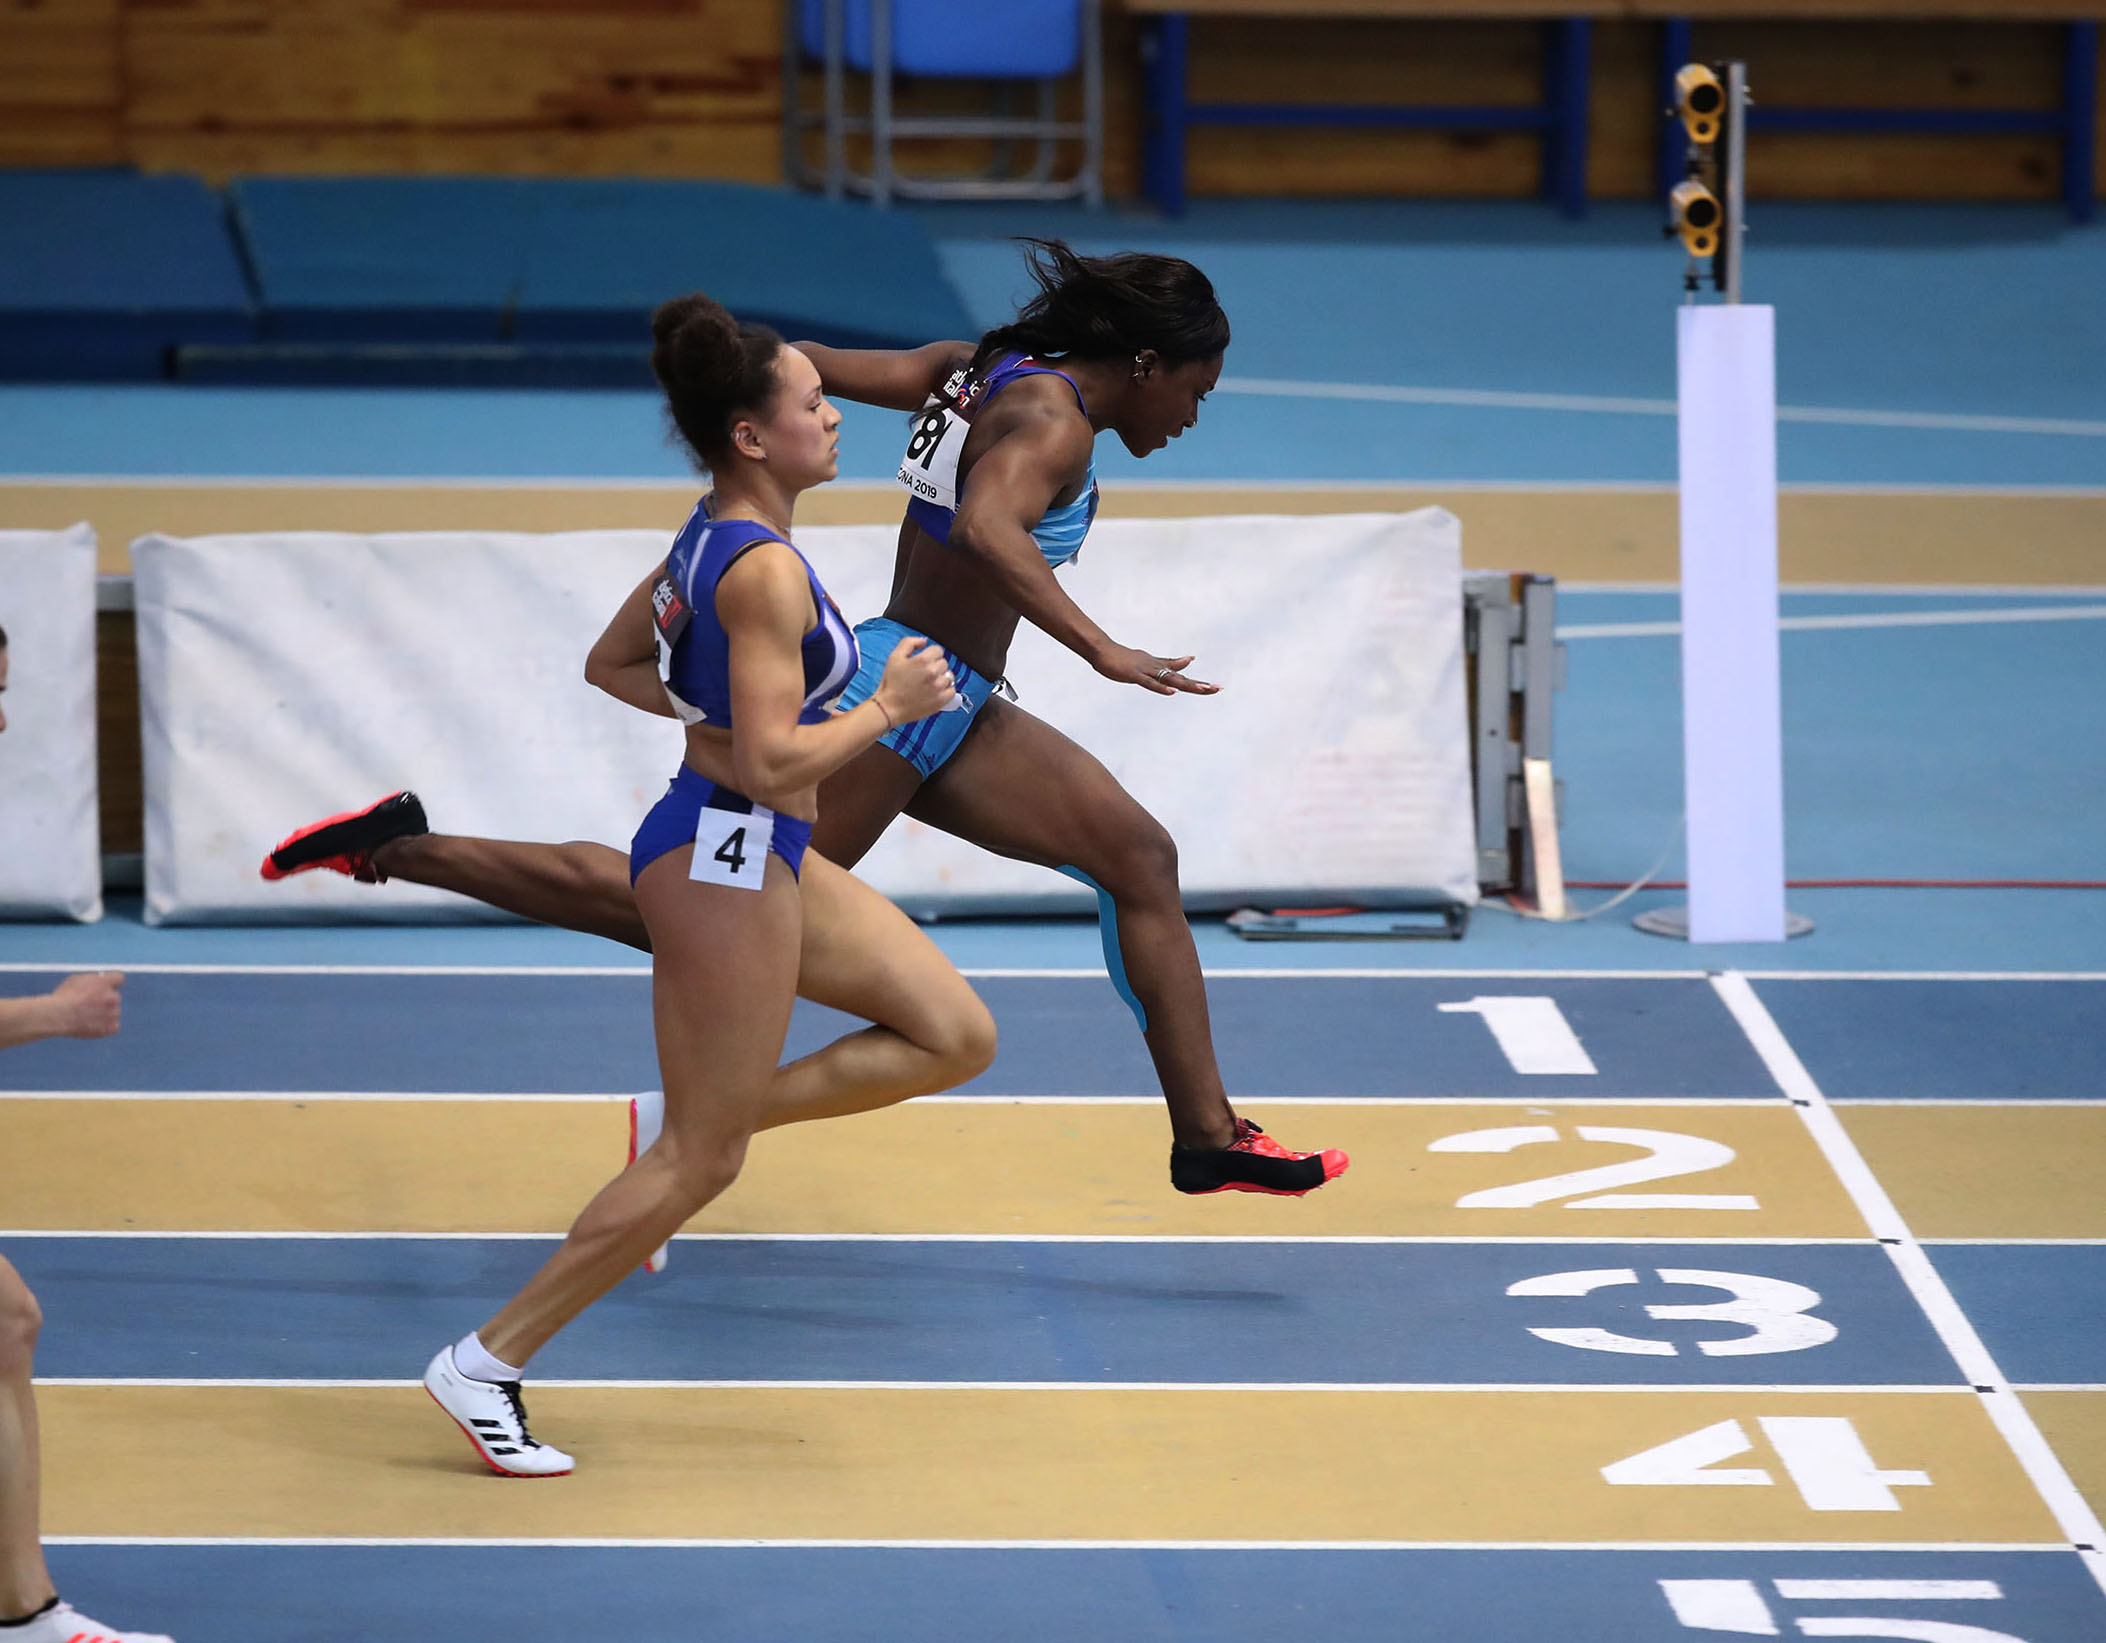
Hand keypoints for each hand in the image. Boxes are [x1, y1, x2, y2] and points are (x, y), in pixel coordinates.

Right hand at [49, 971, 122, 1038]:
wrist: (58, 1016)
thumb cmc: (63, 997)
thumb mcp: (76, 980)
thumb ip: (91, 980)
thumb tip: (99, 980)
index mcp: (106, 983)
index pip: (119, 978)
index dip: (110, 982)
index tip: (104, 986)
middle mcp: (113, 997)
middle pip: (115, 997)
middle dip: (105, 999)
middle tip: (90, 1004)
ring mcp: (113, 1013)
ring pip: (114, 1012)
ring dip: (105, 1013)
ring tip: (88, 1016)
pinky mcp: (110, 1027)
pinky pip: (114, 1026)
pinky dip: (106, 1026)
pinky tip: (94, 1025)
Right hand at [874, 636, 957, 725]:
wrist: (889, 707)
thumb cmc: (891, 683)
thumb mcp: (894, 656)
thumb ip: (909, 642)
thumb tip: (924, 641)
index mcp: (922, 660)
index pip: (938, 650)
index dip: (931, 655)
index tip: (925, 662)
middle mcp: (932, 673)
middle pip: (944, 663)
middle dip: (935, 666)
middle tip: (924, 674)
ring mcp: (938, 687)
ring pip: (949, 676)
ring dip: (941, 678)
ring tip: (929, 683)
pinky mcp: (941, 700)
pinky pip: (952, 690)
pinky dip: (947, 690)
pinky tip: (936, 691)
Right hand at [1092, 645, 1218, 696]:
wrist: (1103, 651)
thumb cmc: (1125, 658)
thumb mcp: (1150, 662)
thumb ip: (1169, 663)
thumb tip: (1190, 659)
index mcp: (1160, 667)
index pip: (1183, 677)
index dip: (1198, 683)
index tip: (1215, 688)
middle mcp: (1157, 668)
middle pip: (1182, 678)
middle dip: (1200, 685)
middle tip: (1218, 689)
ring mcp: (1146, 671)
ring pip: (1170, 679)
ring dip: (1187, 684)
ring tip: (1203, 689)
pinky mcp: (1135, 675)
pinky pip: (1150, 683)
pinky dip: (1162, 687)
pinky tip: (1173, 691)